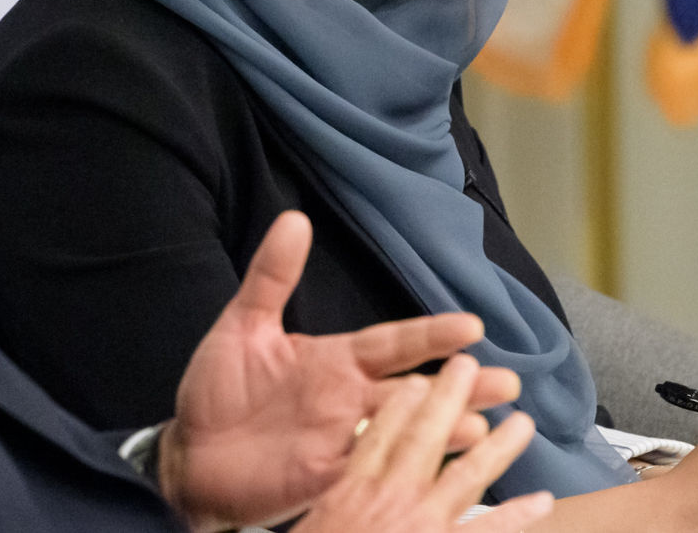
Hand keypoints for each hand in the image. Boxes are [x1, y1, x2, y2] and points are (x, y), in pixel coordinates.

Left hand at [158, 211, 522, 531]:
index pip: (392, 344)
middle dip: (461, 386)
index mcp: (335, 361)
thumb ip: (271, 277)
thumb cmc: (217, 389)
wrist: (189, 454)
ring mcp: (343, 440)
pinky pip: (374, 472)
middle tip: (508, 383)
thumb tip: (294, 220)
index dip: (429, 336)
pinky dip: (405, 470)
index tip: (471, 326)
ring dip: (445, 431)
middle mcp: (348, 399)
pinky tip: (437, 469)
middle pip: (415, 390)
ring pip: (405, 434)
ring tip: (486, 429)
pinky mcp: (328, 478)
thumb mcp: (242, 326)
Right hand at [291, 355, 555, 532]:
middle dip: (449, 396)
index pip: (377, 435)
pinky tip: (542, 502)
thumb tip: (337, 498)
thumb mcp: (313, 527)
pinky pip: (489, 531)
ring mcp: (423, 523)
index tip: (417, 379)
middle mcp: (390, 498)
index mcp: (349, 492)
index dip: (400, 404)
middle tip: (470, 367)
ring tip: (522, 421)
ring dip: (499, 445)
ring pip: (468, 473)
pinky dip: (518, 517)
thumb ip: (333, 506)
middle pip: (425, 436)